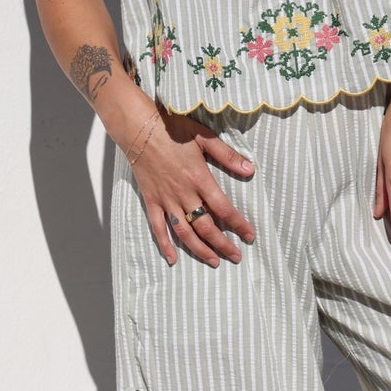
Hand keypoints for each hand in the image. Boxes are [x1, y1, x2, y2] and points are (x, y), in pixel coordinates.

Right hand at [120, 104, 256, 266]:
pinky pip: (158, 227)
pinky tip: (173, 258)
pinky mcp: (151, 201)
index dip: (239, 224)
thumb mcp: (205, 137)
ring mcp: (166, 200)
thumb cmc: (173, 129)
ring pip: (184, 232)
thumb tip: (251, 169)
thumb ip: (227, 155)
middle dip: (223, 244)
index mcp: (200, 179)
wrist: (139, 129)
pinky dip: (165, 244)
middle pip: (206, 227)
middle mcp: (184, 194)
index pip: (224, 209)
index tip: (250, 236)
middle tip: (236, 256)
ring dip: (200, 249)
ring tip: (213, 261)